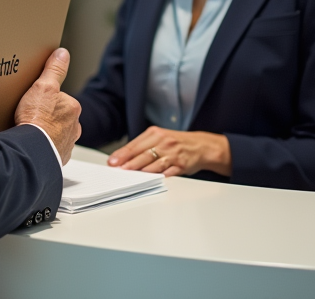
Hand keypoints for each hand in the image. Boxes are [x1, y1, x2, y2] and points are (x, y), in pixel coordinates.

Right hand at [14, 48, 81, 165]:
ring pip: (57, 134)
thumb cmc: (37, 120)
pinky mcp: (58, 158)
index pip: (60, 98)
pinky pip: (51, 150)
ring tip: (31, 130)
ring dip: (47, 133)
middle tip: (31, 116)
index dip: (45, 98)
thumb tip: (62, 54)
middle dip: (48, 117)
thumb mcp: (43, 86)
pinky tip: (32, 143)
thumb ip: (54, 70)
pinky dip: (43, 147)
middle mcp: (74, 127)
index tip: (35, 101)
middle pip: (60, 117)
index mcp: (72, 108)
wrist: (32, 151)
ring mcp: (66, 144)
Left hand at [108, 126, 230, 176]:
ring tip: (130, 176)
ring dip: (142, 171)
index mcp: (155, 134)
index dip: (122, 154)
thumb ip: (142, 147)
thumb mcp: (159, 138)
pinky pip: (169, 172)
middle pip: (143, 154)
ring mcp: (173, 153)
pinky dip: (160, 176)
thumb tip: (122, 158)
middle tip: (118, 170)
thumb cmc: (177, 143)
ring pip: (154, 163)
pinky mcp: (182, 164)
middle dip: (129, 163)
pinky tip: (151, 180)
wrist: (202, 146)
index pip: (135, 145)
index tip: (112, 161)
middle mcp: (164, 142)